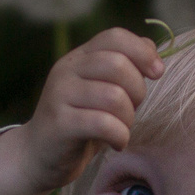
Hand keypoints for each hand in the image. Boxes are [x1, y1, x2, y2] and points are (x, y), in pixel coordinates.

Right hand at [0, 29, 163, 194]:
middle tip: (131, 111)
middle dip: (137, 91)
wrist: (38, 157)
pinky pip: (103, 124)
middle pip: (118, 64)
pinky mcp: (60, 124)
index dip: (143, 52)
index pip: (115, 37)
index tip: (157, 73)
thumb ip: (123, 69)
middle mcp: (67, 70)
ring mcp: (60, 95)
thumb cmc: (79, 124)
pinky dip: (119, 136)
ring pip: (114, 97)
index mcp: (79, 58)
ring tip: (121, 130)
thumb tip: (151, 48)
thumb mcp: (100, 92)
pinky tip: (116, 144)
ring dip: (128, 119)